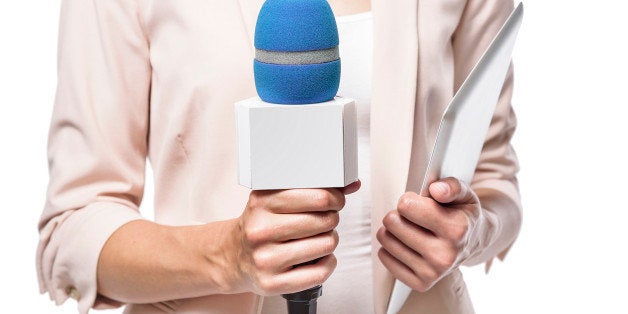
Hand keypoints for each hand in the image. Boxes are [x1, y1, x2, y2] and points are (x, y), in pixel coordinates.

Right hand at [228, 180, 360, 295]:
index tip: (335, 201)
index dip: (335, 198)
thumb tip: (352, 184)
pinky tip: (319, 257)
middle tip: (324, 220)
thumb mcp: (275, 199)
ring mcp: (265, 259)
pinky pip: (320, 272)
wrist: (233, 256)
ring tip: (318, 238)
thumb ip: (312, 189)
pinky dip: (328, 263)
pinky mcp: (272, 283)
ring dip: (330, 241)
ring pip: (326, 245)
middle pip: (324, 221)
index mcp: (262, 203)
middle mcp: (260, 231)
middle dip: (331, 219)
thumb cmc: (261, 226)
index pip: (318, 197)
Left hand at [376, 177, 482, 291]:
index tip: (416, 202)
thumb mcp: (464, 194)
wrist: (474, 241)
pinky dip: (388, 249)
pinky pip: (386, 259)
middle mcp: (445, 255)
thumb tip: (436, 189)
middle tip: (410, 217)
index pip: (407, 206)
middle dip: (397, 214)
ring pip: (386, 240)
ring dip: (391, 231)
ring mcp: (433, 272)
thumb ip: (452, 186)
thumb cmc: (462, 214)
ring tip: (405, 229)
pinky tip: (402, 244)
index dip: (408, 200)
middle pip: (393, 223)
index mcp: (456, 229)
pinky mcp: (421, 283)